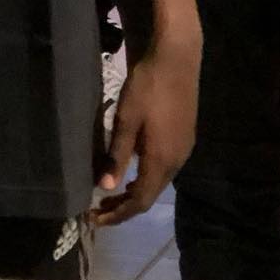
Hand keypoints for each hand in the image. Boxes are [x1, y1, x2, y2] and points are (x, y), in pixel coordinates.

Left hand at [92, 33, 199, 226]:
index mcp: (161, 160)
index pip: (140, 201)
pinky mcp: (184, 139)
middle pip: (150, 195)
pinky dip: (144, 178)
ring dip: (134, 192)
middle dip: (124, 207)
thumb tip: (106, 188)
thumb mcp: (126, 120)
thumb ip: (117, 155)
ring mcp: (183, 150)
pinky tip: (130, 172)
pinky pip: (163, 169)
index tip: (94, 219)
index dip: (118, 214)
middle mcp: (177, 161)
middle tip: (97, 211)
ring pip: (157, 182)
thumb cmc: (148, 88)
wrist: (177, 60)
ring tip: (109, 196)